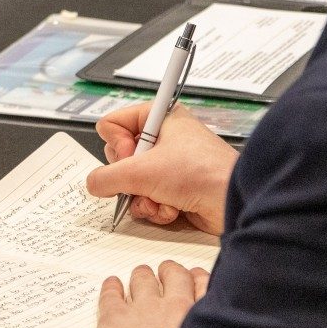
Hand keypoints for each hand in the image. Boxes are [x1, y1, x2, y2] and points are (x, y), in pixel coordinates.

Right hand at [88, 103, 237, 234]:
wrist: (232, 202)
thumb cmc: (200, 173)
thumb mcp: (142, 172)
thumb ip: (106, 177)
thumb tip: (93, 184)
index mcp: (159, 117)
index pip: (112, 125)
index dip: (116, 145)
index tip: (131, 155)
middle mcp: (163, 138)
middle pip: (120, 159)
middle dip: (130, 179)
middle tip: (147, 179)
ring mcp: (169, 165)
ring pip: (131, 184)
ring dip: (143, 198)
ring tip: (163, 199)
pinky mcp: (175, 189)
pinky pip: (147, 200)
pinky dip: (156, 209)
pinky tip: (173, 209)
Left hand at [95, 261, 209, 327]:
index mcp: (197, 316)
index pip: (202, 283)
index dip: (197, 279)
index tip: (194, 279)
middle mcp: (172, 306)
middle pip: (173, 274)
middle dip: (170, 272)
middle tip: (166, 273)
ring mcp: (142, 308)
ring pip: (142, 278)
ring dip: (141, 277)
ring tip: (140, 277)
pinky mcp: (114, 316)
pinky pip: (111, 292)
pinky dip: (111, 287)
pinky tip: (112, 285)